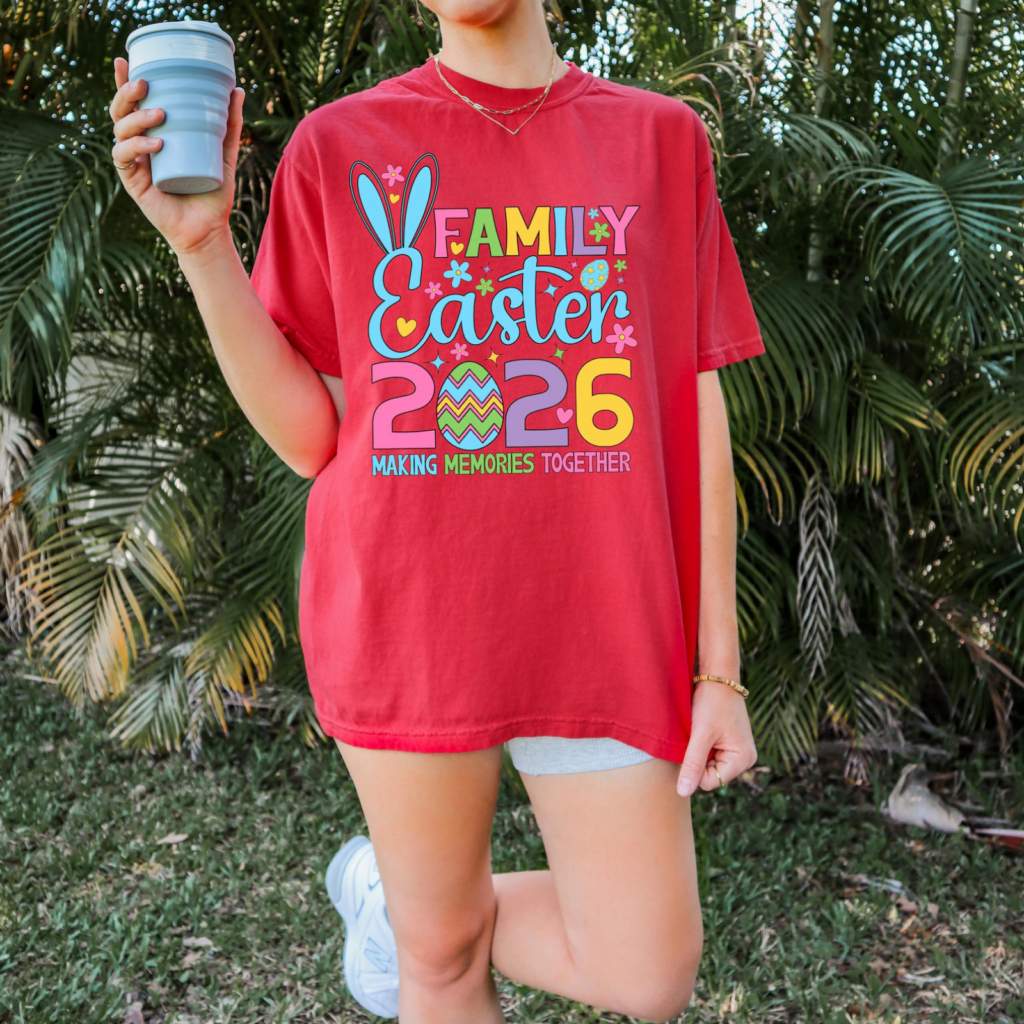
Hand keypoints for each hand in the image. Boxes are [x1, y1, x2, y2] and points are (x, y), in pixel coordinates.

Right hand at [109, 56, 245, 260]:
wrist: (208, 228)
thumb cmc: (213, 191)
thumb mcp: (224, 153)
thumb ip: (229, 124)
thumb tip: (237, 89)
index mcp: (154, 134)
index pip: (134, 103)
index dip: (124, 81)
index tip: (126, 59)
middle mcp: (139, 145)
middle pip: (120, 111)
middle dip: (126, 92)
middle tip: (145, 83)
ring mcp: (134, 162)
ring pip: (119, 130)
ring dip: (136, 117)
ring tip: (160, 114)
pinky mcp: (132, 181)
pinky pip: (124, 156)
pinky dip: (137, 146)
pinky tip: (156, 144)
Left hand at [676, 680, 756, 796]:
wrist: (718, 677)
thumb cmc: (712, 702)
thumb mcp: (700, 734)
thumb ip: (693, 764)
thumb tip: (683, 792)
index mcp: (743, 760)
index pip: (709, 782)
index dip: (695, 766)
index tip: (694, 742)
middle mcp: (745, 759)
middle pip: (710, 776)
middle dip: (698, 758)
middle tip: (697, 734)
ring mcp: (738, 752)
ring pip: (708, 765)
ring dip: (699, 751)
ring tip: (701, 731)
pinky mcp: (730, 744)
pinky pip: (710, 755)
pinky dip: (702, 745)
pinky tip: (702, 730)